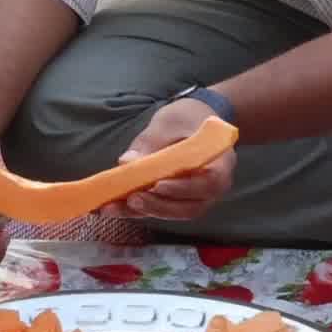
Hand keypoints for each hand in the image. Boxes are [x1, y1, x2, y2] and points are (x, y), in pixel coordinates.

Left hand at [108, 98, 234, 225]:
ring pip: (174, 213)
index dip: (183, 188)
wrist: (195, 120)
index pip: (208, 184)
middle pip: (190, 207)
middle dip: (158, 206)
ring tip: (115, 206)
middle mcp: (212, 188)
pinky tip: (111, 208)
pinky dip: (136, 211)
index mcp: (220, 164)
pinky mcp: (177, 200)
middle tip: (132, 199)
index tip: (157, 185)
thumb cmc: (187, 118)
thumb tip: (126, 162)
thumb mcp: (170, 122)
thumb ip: (151, 143)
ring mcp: (196, 197)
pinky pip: (160, 210)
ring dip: (144, 212)